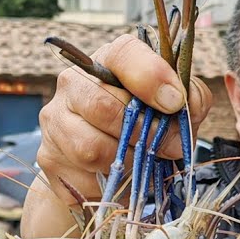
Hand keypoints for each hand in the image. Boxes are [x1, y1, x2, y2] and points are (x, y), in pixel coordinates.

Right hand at [35, 33, 213, 205]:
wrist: (106, 165)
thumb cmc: (147, 126)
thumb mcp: (176, 108)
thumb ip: (191, 99)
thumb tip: (186, 104)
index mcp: (108, 60)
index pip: (123, 54)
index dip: (151, 76)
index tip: (174, 102)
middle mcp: (73, 83)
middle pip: (103, 106)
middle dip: (146, 133)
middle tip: (171, 147)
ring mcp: (55, 120)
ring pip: (91, 148)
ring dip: (128, 162)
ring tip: (145, 163)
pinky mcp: (49, 157)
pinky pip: (83, 178)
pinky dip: (111, 185)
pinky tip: (122, 177)